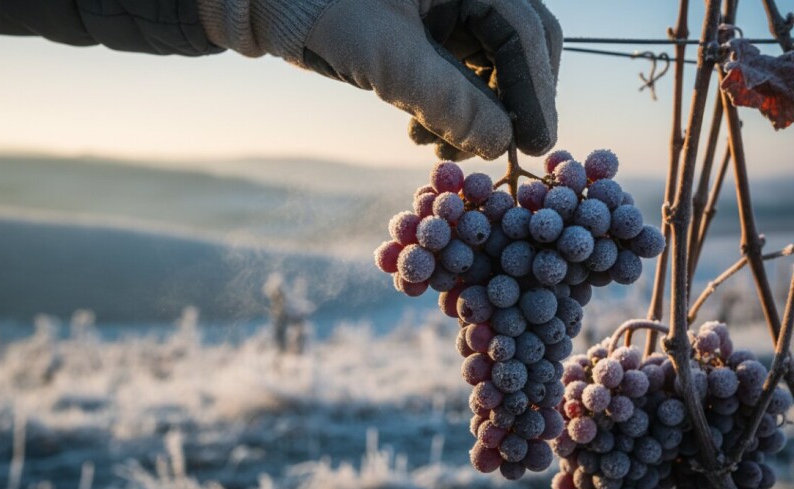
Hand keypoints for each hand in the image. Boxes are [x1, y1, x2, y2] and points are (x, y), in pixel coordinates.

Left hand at [201, 0, 560, 160]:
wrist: (273, 1)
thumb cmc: (328, 10)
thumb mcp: (391, 59)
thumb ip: (450, 100)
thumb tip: (501, 144)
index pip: (526, 32)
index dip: (536, 93)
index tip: (538, 146)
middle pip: (518, 50)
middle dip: (507, 106)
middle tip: (495, 151)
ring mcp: (451, 8)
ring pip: (490, 69)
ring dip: (474, 114)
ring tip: (438, 148)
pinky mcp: (431, 31)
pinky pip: (460, 74)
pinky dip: (449, 108)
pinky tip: (421, 132)